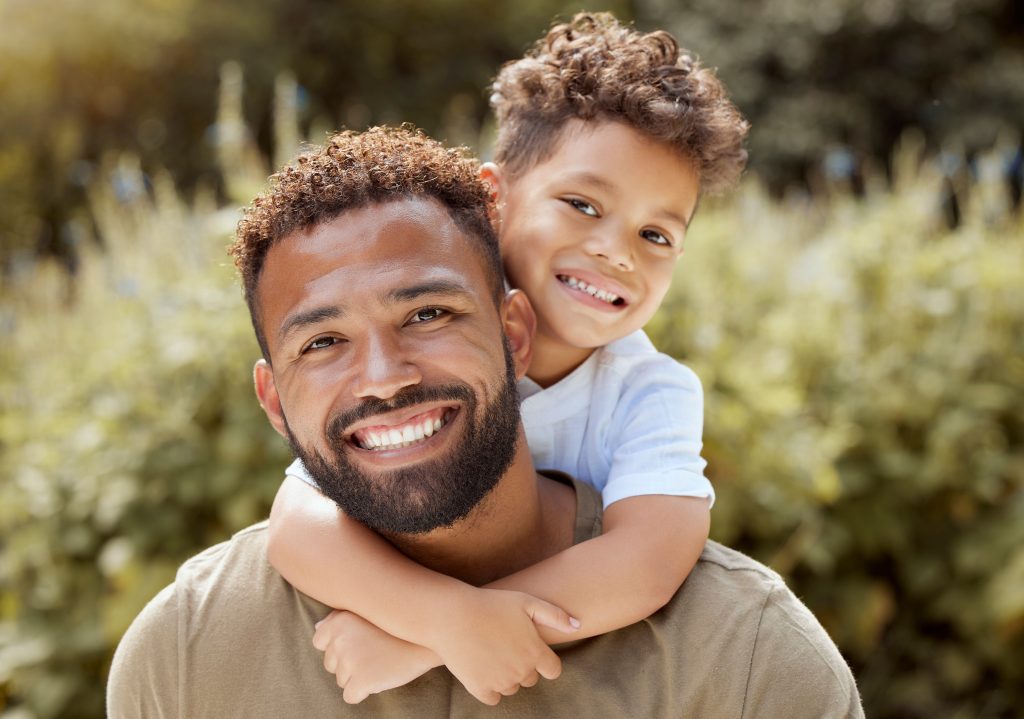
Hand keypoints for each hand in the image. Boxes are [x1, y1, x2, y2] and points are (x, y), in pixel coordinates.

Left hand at [312, 610, 439, 703]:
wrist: (427, 638)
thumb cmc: (398, 625)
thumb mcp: (367, 611)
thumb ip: (339, 618)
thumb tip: (317, 627)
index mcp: (339, 620)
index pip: (319, 641)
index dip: (338, 645)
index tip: (358, 642)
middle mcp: (341, 639)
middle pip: (331, 664)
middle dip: (349, 663)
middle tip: (374, 653)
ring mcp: (350, 661)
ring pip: (341, 680)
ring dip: (358, 676)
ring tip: (380, 663)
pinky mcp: (362, 681)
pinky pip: (350, 696)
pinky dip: (363, 692)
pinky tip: (379, 678)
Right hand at [427, 588, 578, 705]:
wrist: (452, 616)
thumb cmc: (491, 604)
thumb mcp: (526, 601)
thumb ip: (555, 615)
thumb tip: (579, 625)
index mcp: (536, 653)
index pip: (552, 670)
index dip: (544, 661)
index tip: (530, 649)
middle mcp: (522, 672)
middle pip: (530, 679)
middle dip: (522, 666)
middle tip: (505, 645)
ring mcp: (501, 682)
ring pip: (511, 688)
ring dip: (506, 676)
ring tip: (491, 651)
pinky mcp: (481, 689)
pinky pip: (493, 697)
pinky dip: (489, 686)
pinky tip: (482, 666)